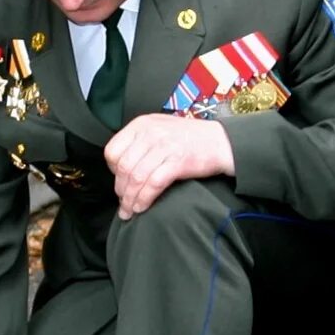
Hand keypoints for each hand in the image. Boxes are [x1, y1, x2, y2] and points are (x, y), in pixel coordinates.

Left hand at [103, 113, 234, 218]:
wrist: (222, 142)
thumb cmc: (192, 139)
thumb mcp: (161, 129)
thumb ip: (140, 142)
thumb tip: (122, 167)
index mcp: (142, 124)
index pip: (113, 150)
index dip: (112, 171)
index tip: (120, 182)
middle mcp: (150, 133)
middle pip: (123, 167)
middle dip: (120, 190)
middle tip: (123, 203)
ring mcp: (164, 147)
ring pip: (136, 177)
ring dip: (130, 199)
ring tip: (130, 211)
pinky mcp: (177, 162)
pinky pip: (153, 184)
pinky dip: (144, 199)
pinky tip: (142, 207)